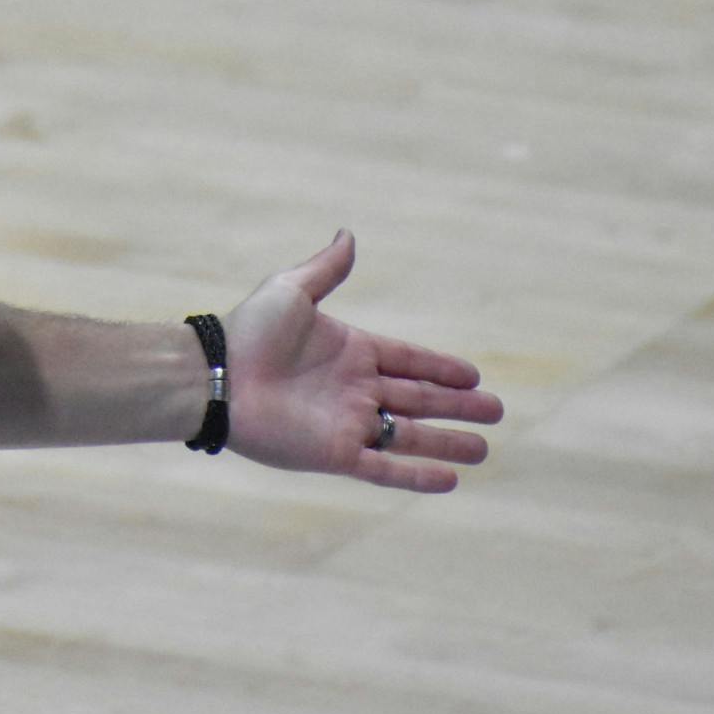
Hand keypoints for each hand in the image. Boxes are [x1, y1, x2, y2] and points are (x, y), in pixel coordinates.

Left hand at [224, 231, 502, 492]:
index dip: (441, 369)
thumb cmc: (249, 331)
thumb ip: (325, 269)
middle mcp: (354, 389)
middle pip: (419, 400)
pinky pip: (384, 467)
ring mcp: (346, 423)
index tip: (474, 376)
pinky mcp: (334, 453)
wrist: (217, 376)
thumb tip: (347, 234)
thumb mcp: (291, 290)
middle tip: (497, 412)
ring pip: (410, 436)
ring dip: (447, 443)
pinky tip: (450, 479)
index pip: (408, 361)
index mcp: (350, 351)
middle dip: (458, 407)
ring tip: (485, 451)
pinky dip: (416, 475)